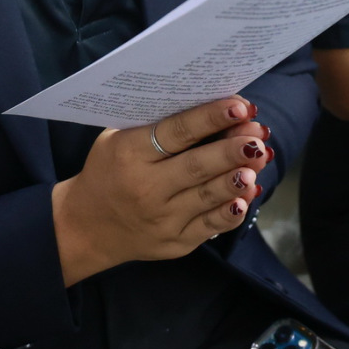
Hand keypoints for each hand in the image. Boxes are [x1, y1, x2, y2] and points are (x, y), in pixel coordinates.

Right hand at [51, 95, 272, 286]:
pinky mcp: (175, 243)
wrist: (86, 227)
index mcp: (129, 154)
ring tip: (261, 157)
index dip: (210, 118)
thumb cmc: (108, 170)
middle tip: (258, 134)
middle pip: (197, 166)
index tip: (240, 106)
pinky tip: (250, 192)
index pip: (177, 132)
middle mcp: (146, 188)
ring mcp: (162, 220)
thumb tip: (210, 106)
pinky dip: (233, 209)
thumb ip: (156, 125)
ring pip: (208, 196)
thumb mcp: (117, 139)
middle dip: (232, 149)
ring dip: (238, 177)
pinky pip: (211, 226)